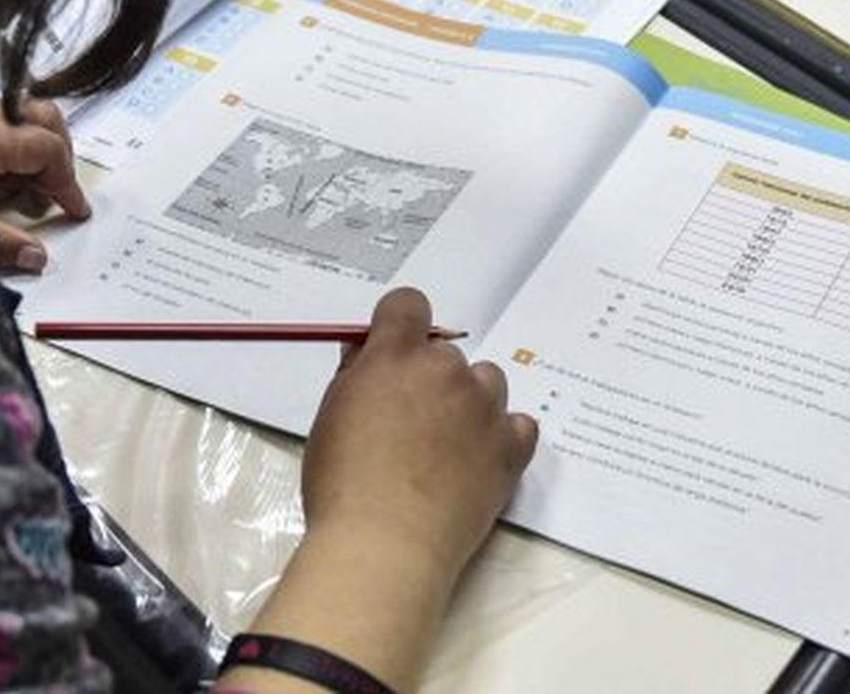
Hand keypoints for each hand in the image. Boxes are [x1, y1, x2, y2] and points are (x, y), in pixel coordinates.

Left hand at [0, 99, 90, 271]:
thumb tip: (37, 257)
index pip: (45, 147)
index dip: (66, 181)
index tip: (73, 211)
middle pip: (42, 117)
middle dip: (58, 157)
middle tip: (54, 197)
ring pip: (21, 118)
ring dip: (31, 156)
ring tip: (16, 200)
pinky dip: (7, 151)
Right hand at [300, 289, 537, 584]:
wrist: (385, 545)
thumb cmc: (342, 485)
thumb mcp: (330, 417)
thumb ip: (353, 376)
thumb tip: (366, 354)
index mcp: (395, 357)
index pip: (408, 305)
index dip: (399, 326)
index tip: (391, 354)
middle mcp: (445, 371)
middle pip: (445, 352)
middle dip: (429, 378)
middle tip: (410, 423)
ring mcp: (484, 408)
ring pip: (487, 382)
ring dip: (469, 402)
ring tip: (447, 446)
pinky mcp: (511, 448)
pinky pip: (520, 424)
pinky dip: (502, 436)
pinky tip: (480, 460)